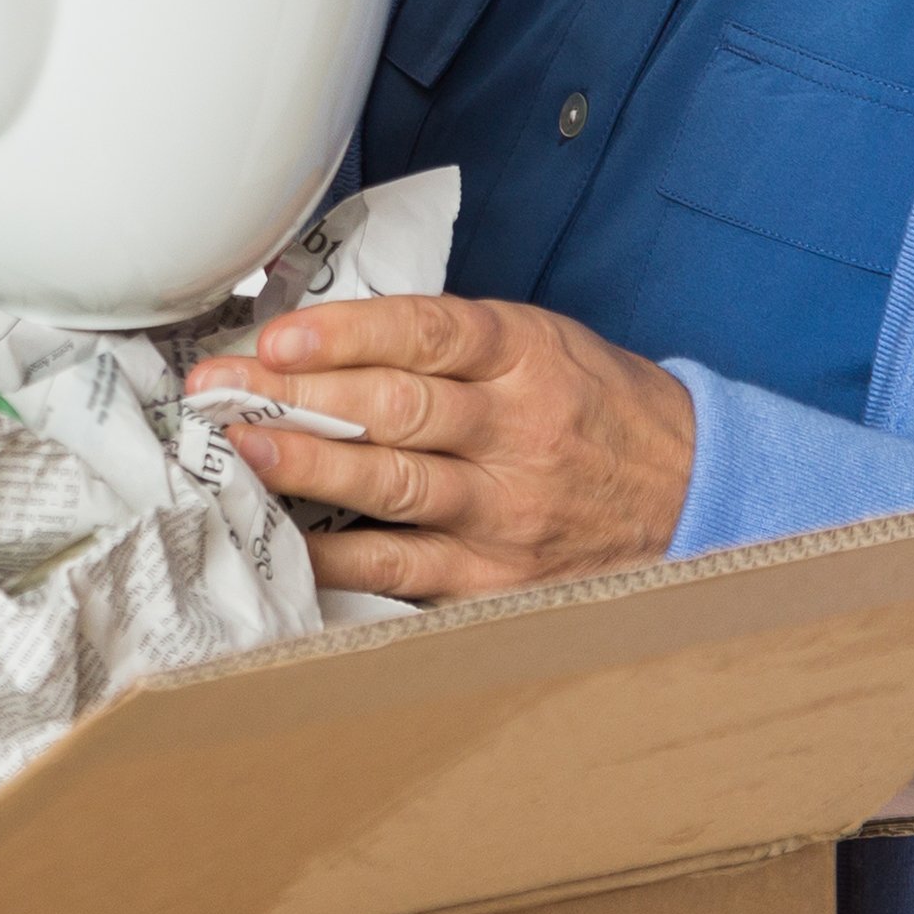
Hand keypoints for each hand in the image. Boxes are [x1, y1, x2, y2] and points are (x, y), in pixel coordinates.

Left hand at [185, 292, 694, 600]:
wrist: (692, 492)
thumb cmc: (596, 408)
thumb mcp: (544, 343)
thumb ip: (452, 341)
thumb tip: (328, 340)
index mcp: (527, 356)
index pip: (425, 334)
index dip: (345, 334)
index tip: (276, 336)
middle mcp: (518, 432)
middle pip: (394, 409)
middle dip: (294, 398)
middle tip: (220, 392)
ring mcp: (507, 512)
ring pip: (391, 486)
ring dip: (304, 470)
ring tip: (240, 454)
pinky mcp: (498, 579)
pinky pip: (402, 568)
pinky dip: (338, 556)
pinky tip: (286, 540)